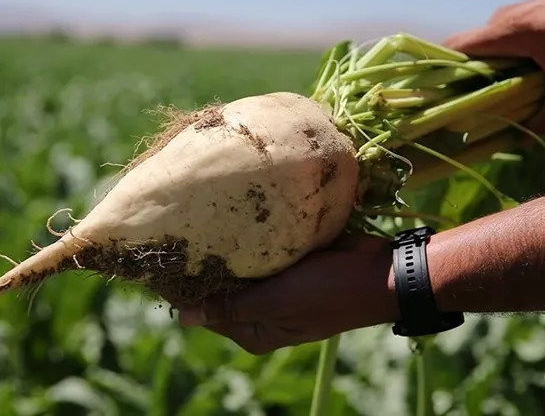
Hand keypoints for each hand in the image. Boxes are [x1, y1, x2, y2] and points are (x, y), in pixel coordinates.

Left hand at [176, 234, 398, 354]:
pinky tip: (231, 214)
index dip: (186, 287)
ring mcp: (277, 287)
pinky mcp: (291, 263)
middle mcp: (262, 312)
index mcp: (255, 330)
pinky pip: (261, 250)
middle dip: (206, 264)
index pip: (207, 310)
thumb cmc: (327, 292)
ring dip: (227, 247)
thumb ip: (231, 308)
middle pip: (222, 289)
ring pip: (240, 266)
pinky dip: (250, 238)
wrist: (381, 274)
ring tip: (200, 217)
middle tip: (179, 229)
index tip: (164, 257)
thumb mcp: (276, 303)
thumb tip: (181, 318)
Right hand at [443, 0, 544, 132]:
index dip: (444, 73)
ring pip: (484, 47)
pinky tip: (518, 79)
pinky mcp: (524, 16)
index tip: (445, 99)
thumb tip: (524, 137)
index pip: (455, 48)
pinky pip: (499, 41)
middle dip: (466, 80)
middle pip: (467, 51)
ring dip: (487, 71)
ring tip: (497, 98)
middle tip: (472, 108)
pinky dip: (501, 61)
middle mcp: (501, 20)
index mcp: (506, 32)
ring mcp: (512, 15)